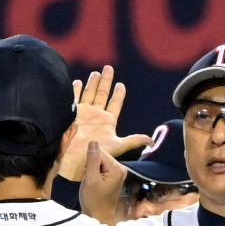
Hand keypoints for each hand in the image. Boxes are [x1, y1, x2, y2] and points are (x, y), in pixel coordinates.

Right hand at [59, 66, 152, 181]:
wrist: (76, 157)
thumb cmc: (97, 153)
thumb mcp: (118, 146)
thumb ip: (133, 141)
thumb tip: (152, 141)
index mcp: (108, 122)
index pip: (115, 104)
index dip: (118, 94)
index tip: (121, 85)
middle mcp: (96, 115)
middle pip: (103, 94)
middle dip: (106, 82)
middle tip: (109, 68)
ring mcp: (84, 113)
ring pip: (90, 93)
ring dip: (93, 83)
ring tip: (97, 73)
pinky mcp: (72, 112)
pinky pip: (74, 98)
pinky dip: (76, 89)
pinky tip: (78, 82)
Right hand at [79, 142, 127, 225]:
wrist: (99, 216)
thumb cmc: (93, 200)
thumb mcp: (90, 179)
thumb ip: (92, 159)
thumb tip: (94, 141)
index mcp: (117, 168)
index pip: (100, 152)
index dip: (90, 161)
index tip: (89, 175)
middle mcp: (121, 168)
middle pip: (101, 156)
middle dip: (92, 165)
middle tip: (90, 180)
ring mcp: (119, 173)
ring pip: (100, 162)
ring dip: (93, 169)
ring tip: (91, 182)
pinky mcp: (115, 177)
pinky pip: (102, 168)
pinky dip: (95, 173)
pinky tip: (94, 183)